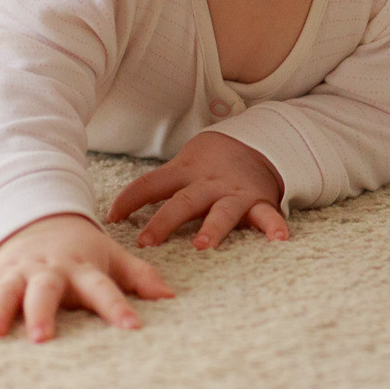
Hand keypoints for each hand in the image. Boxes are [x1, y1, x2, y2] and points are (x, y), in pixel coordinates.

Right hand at [0, 213, 172, 341]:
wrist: (41, 217)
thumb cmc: (83, 250)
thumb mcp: (113, 257)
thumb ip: (140, 277)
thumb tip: (171, 297)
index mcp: (82, 268)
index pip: (104, 290)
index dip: (118, 308)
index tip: (132, 328)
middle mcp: (48, 271)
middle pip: (47, 291)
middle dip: (43, 313)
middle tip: (43, 338)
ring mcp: (18, 272)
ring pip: (6, 291)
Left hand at [108, 130, 288, 250]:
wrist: (256, 142)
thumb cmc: (209, 163)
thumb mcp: (181, 166)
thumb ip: (156, 187)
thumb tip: (112, 214)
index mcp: (185, 173)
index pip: (150, 184)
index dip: (129, 200)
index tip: (110, 218)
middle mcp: (208, 183)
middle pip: (183, 202)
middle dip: (165, 222)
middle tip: (147, 242)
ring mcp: (234, 194)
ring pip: (222, 212)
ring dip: (213, 228)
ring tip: (204, 245)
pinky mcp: (258, 202)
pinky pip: (267, 215)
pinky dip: (274, 226)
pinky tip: (278, 240)